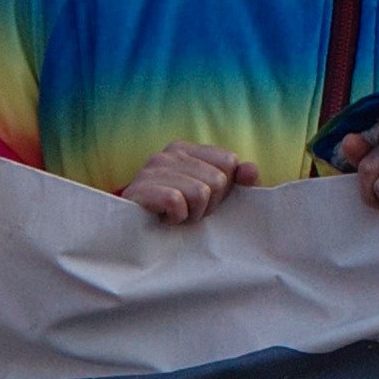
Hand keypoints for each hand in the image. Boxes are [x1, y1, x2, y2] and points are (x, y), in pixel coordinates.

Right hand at [120, 141, 255, 225]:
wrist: (128, 230)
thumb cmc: (173, 212)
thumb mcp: (207, 194)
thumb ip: (234, 180)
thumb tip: (250, 171)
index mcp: (187, 149)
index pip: (229, 162)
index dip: (223, 189)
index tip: (203, 200)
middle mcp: (169, 153)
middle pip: (218, 181)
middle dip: (207, 205)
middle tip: (187, 211)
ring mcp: (153, 169)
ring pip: (200, 194)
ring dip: (191, 214)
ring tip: (175, 216)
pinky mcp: (142, 188)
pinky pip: (177, 204)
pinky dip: (175, 218)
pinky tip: (163, 219)